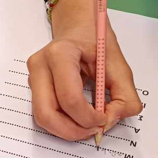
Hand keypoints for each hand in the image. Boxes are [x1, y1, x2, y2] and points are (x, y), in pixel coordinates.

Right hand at [27, 4, 140, 141]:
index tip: (104, 119)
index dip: (88, 117)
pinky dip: (62, 123)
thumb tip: (111, 121)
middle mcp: (40, 65)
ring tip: (87, 126)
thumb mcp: (119, 65)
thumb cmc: (95, 41)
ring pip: (42, 118)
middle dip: (73, 131)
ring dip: (66, 130)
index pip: (69, 98)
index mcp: (60, 54)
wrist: (77, 26)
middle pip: (47, 114)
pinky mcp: (33, 86)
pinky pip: (44, 113)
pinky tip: (78, 118)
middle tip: (94, 130)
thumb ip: (125, 96)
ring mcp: (32, 76)